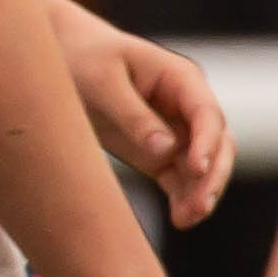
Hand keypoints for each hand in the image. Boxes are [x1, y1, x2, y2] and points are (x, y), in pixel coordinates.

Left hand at [45, 0, 232, 228]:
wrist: (60, 57)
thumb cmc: (82, 56)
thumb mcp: (101, 79)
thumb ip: (132, 114)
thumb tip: (166, 150)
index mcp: (179, 78)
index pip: (207, 113)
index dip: (207, 142)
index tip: (196, 168)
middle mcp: (186, 106)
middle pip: (217, 145)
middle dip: (212, 176)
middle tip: (198, 205)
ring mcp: (175, 132)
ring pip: (205, 168)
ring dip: (201, 194)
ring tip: (187, 219)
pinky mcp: (158, 154)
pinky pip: (181, 180)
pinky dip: (183, 199)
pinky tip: (180, 220)